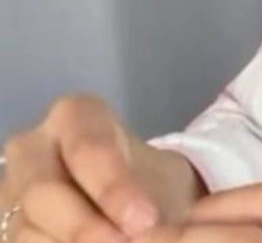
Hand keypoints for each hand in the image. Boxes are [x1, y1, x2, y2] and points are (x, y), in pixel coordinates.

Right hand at [1, 94, 205, 242]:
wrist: (131, 207)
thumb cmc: (146, 182)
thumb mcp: (159, 180)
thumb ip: (153, 201)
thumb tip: (147, 230)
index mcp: (74, 116)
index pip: (87, 147)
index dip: (113, 188)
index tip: (145, 220)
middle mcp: (31, 149)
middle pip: (43, 191)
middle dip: (84, 227)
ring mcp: (9, 193)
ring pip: (25, 230)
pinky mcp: (4, 231)